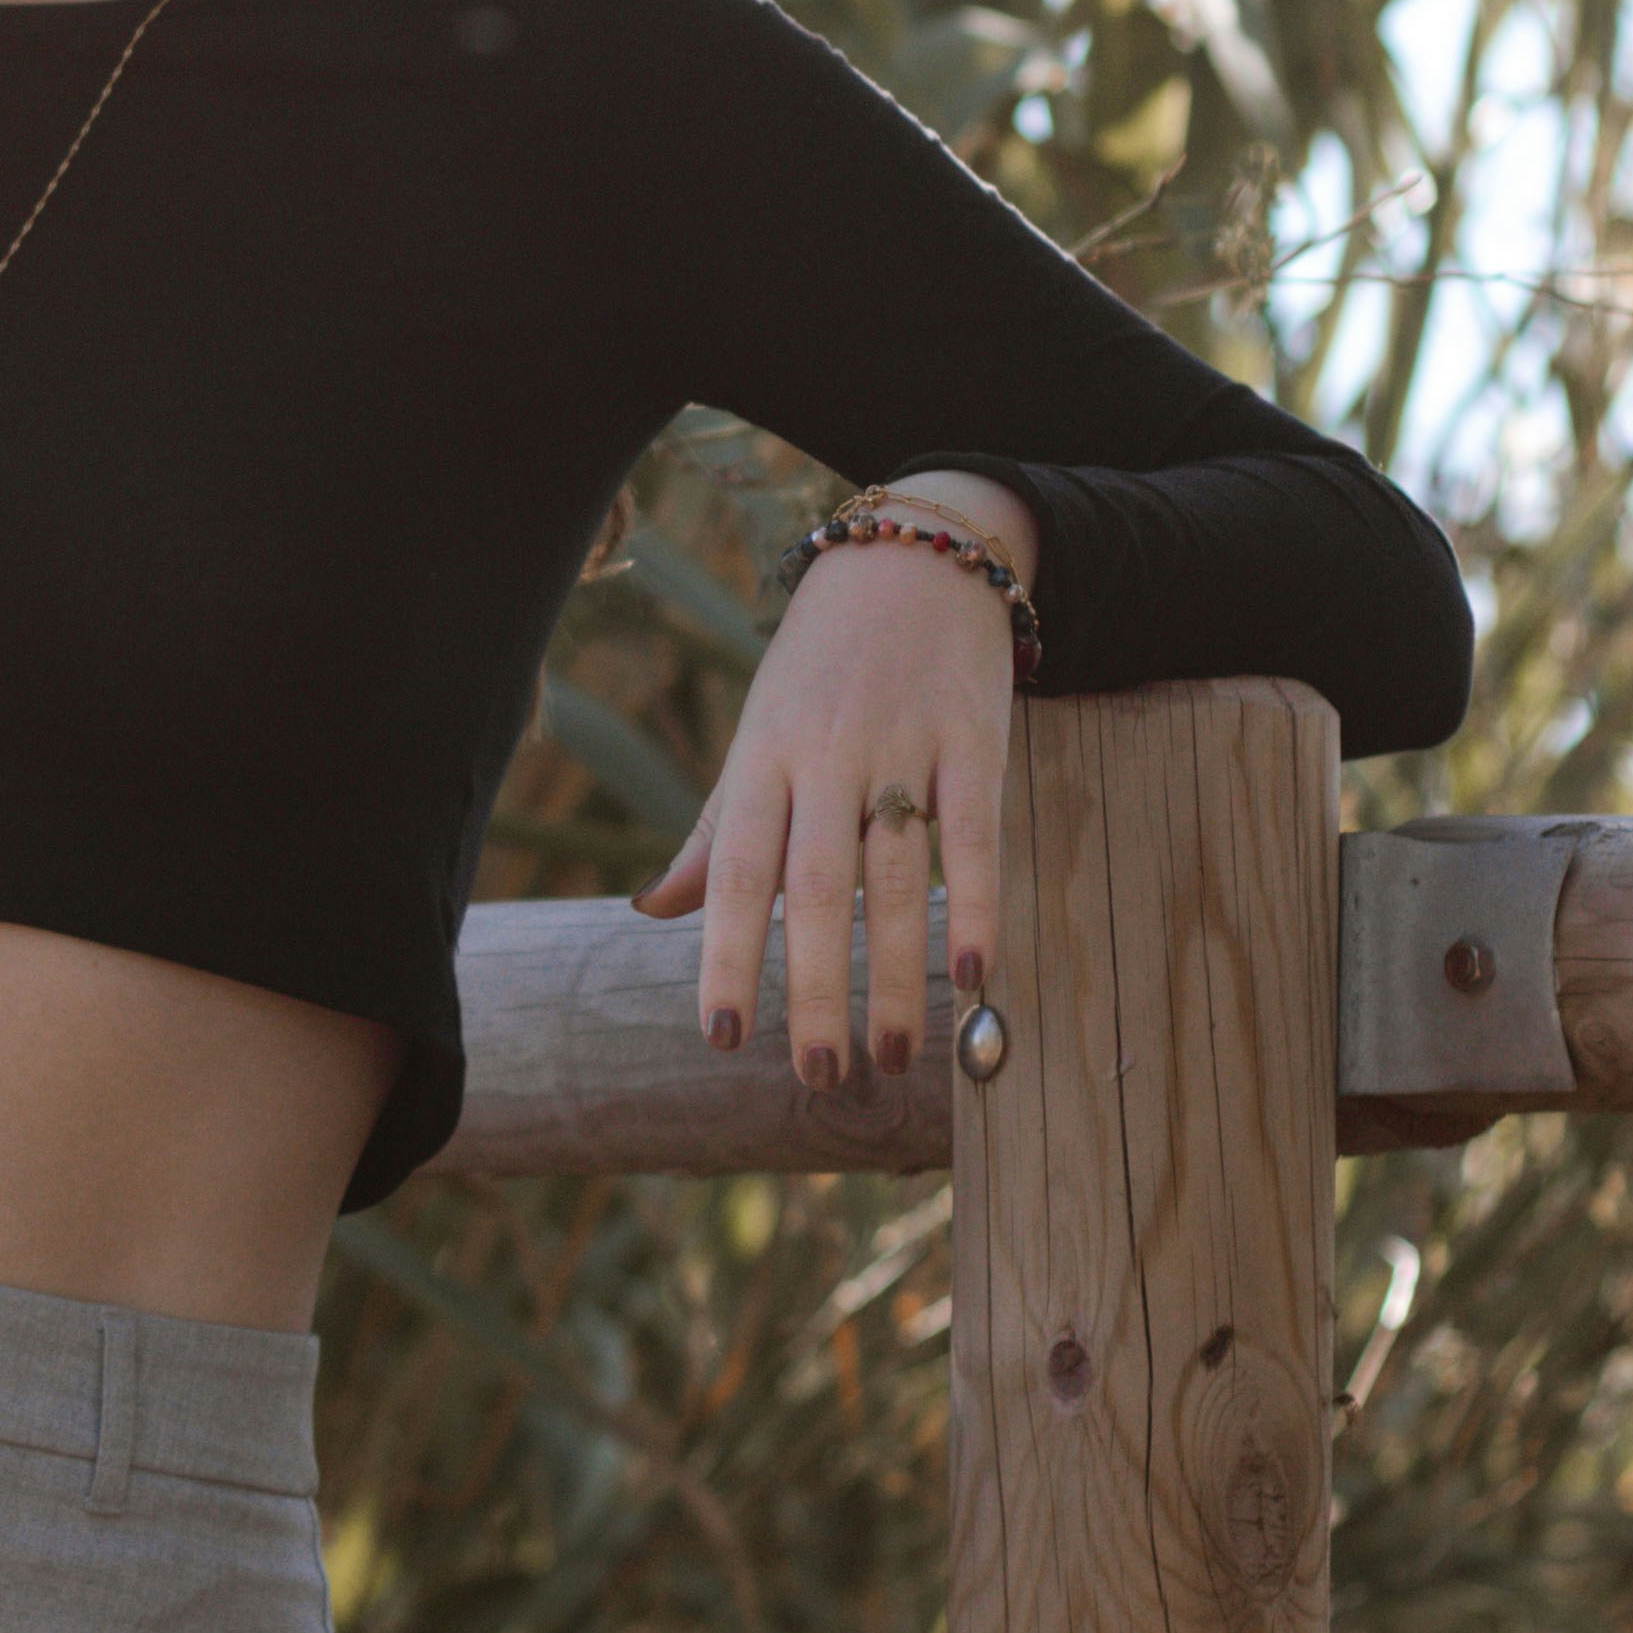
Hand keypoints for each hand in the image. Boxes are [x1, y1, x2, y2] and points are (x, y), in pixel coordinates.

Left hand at [632, 481, 1030, 1092]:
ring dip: (894, 973)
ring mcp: (900, 746)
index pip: (737, 872)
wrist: (913, 557)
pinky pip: (974, 835)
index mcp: (761, 759)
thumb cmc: (822, 669)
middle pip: (814, 887)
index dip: (729, 955)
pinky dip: (975, 904)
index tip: (722, 1037)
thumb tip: (653, 911)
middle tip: (820, 1075)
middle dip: (815, 987)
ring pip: (892, 874)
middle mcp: (825, 756)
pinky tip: (979, 974)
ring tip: (894, 1055)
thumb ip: (716, 832)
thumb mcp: (758, 737)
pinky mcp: (972, 741)